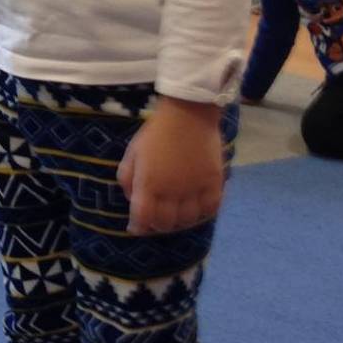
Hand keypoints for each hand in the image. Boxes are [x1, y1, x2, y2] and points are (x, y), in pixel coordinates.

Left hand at [117, 98, 224, 234]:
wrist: (188, 114)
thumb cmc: (156, 132)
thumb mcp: (132, 153)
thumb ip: (127, 179)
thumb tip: (133, 200)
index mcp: (149, 184)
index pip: (143, 218)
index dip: (138, 227)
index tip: (136, 227)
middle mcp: (172, 191)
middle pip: (165, 224)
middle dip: (157, 225)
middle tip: (156, 219)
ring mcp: (195, 189)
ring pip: (188, 220)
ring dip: (179, 221)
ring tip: (175, 214)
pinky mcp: (214, 183)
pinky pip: (210, 209)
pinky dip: (202, 214)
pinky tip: (196, 208)